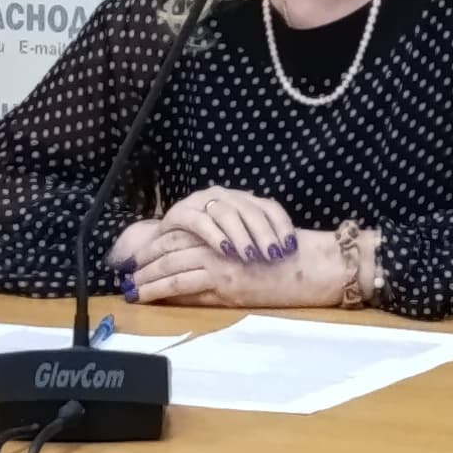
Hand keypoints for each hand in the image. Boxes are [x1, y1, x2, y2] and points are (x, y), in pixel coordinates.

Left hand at [119, 215, 354, 309]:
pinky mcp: (225, 283)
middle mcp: (220, 243)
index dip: (159, 244)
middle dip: (147, 262)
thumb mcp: (258, 246)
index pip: (183, 235)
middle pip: (173, 248)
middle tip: (127, 273)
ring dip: (148, 277)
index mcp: (226, 232)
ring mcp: (221, 262)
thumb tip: (198, 268)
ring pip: (172, 266)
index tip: (141, 256)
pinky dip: (160, 289)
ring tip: (131, 286)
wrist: (314, 267)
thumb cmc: (292, 260)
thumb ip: (229, 251)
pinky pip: (184, 284)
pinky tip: (145, 295)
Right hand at [157, 186, 296, 259]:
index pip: (270, 207)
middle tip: (273, 255)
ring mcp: (200, 201)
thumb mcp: (235, 243)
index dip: (282, 226)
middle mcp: (224, 195)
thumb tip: (289, 254)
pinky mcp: (180, 212)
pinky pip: (200, 222)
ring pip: (227, 214)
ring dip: (241, 236)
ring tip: (251, 256)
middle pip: (251, 210)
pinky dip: (215, 236)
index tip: (290, 248)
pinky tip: (225, 251)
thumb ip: (257, 242)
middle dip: (264, 234)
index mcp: (242, 200)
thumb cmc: (205, 247)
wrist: (162, 245)